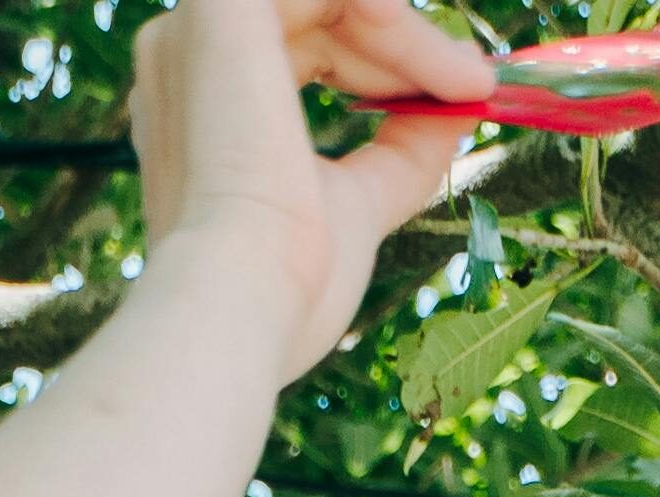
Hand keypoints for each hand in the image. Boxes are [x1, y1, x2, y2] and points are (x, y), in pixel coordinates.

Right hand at [132, 0, 468, 380]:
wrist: (246, 303)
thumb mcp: (357, 204)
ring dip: (409, 39)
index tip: (457, 92)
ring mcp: (196, 27)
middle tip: (473, 87)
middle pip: (320, 15)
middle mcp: (187, 55)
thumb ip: (398, 155)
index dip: (386, 63)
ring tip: (465, 86)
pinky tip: (437, 63)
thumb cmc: (288, 283)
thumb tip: (458, 109)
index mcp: (207, 100)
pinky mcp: (223, 7)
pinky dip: (388, 13)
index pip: (307, 49)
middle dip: (407, 49)